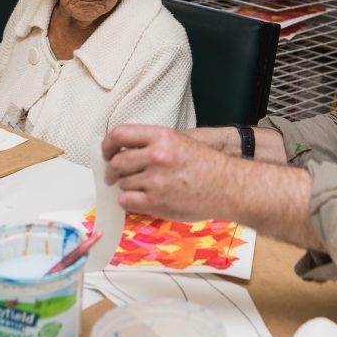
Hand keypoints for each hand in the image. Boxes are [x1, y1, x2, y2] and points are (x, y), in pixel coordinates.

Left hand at [101, 124, 230, 220]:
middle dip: (112, 171)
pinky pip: (127, 201)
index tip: (106, 153)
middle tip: (114, 177)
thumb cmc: (208, 167)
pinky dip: (129, 202)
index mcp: (162, 136)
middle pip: (116, 162)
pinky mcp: (156, 201)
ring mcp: (155, 179)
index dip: (107, 144)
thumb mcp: (180, 143)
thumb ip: (153, 144)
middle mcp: (156, 155)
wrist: (229, 188)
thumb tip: (124, 151)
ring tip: (141, 189)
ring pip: (122, 183)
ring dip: (126, 188)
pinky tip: (140, 200)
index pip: (119, 134)